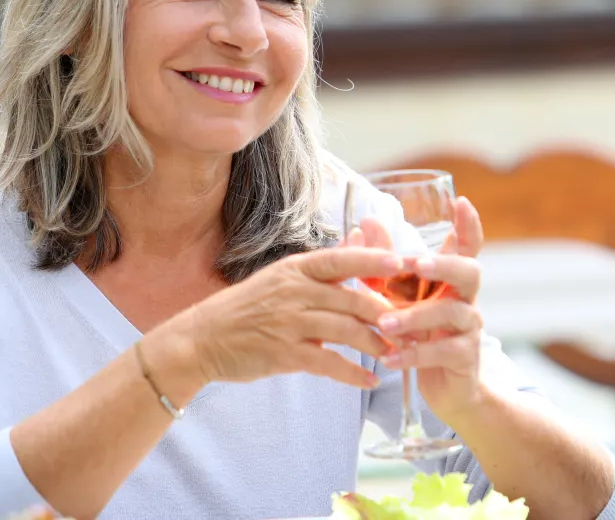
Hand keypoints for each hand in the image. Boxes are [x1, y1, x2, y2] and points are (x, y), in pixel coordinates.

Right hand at [152, 246, 401, 391]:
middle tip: (413, 326)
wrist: (201, 339)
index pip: (343, 259)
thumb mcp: (284, 276)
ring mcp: (289, 322)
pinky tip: (370, 380)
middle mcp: (295, 291)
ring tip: (397, 354)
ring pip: (346, 331)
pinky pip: (328, 363)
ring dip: (376, 345)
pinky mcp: (284, 353)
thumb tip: (361, 235)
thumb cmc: (249, 307)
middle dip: (387, 314)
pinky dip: (352, 373)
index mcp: (297, 268)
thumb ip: (326, 264)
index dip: (375, 260)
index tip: (404, 264)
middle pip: (353, 298)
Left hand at [350, 197, 487, 418]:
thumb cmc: (420, 334)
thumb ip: (384, 263)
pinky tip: (388, 358)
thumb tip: (366, 222)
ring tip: (385, 324)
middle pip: (470, 271)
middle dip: (443, 265)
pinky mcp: (465, 357)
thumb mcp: (399, 298)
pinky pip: (442, 351)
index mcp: (452, 280)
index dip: (468, 224)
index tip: (461, 201)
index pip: (468, 246)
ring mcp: (470, 328)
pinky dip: (413, 354)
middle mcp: (466, 298)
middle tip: (415, 264)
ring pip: (452, 313)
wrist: (445, 388)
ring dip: (415, 316)